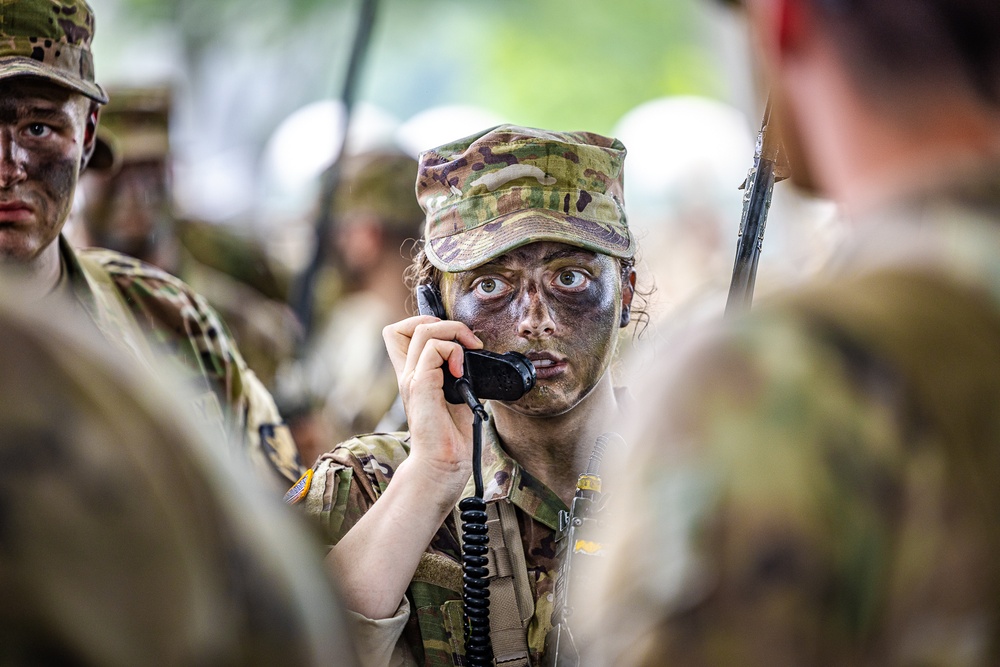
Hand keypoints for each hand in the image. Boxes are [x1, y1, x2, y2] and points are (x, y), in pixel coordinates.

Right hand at [382, 315, 483, 498]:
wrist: (444, 464)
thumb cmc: (452, 436)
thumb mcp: (458, 395)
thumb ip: (459, 373)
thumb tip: (477, 355)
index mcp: (414, 375)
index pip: (399, 335)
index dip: (422, 325)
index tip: (452, 340)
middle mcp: (408, 374)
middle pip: (402, 326)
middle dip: (438, 322)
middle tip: (464, 342)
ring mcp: (412, 379)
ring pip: (423, 330)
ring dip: (453, 332)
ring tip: (468, 351)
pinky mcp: (422, 386)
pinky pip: (435, 349)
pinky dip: (454, 351)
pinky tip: (461, 371)